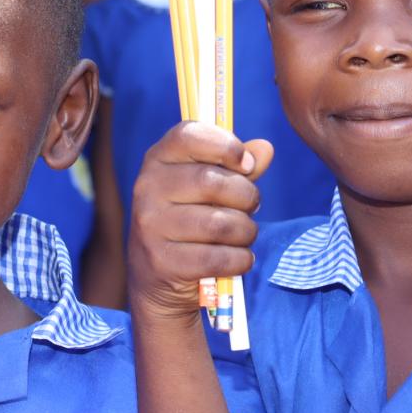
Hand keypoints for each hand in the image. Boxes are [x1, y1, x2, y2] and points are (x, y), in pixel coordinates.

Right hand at [127, 121, 273, 321]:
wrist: (156, 277)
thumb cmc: (188, 221)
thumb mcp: (208, 188)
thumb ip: (236, 167)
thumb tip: (264, 148)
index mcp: (157, 160)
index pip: (188, 135)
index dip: (225, 145)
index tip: (245, 163)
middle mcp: (147, 188)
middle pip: (213, 181)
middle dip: (247, 196)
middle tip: (249, 207)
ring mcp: (151, 225)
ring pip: (222, 223)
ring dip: (246, 232)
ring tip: (241, 235)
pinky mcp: (163, 261)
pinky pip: (221, 258)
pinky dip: (240, 260)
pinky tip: (234, 259)